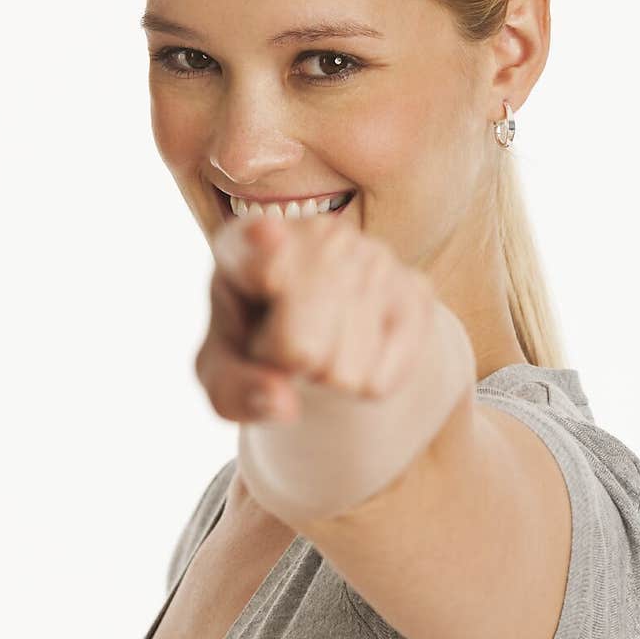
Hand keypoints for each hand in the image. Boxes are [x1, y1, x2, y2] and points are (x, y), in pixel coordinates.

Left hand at [195, 212, 435, 424]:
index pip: (256, 248)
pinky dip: (365, 386)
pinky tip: (357, 350)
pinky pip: (382, 379)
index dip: (262, 247)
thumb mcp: (224, 374)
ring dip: (328, 378)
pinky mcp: (415, 291)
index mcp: (246, 244)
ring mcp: (371, 256)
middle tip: (286, 347)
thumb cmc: (255, 348)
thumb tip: (283, 404)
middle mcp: (315, 235)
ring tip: (322, 343)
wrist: (322, 337)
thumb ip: (236, 390)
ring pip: (345, 372)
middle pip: (300, 348)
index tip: (268, 234)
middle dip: (289, 369)